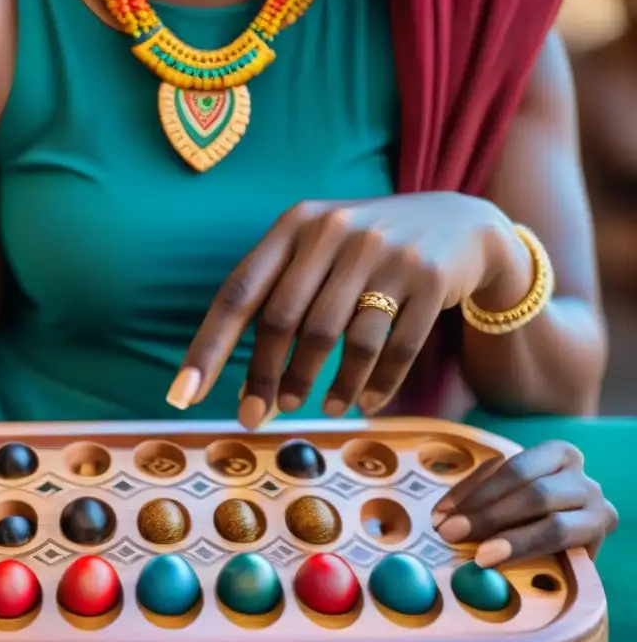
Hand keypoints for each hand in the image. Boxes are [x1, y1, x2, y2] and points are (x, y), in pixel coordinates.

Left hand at [166, 193, 526, 425]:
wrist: (460, 226)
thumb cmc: (366, 251)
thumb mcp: (319, 252)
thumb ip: (280, 298)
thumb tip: (246, 382)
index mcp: (295, 225)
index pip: (238, 293)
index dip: (207, 348)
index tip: (182, 396)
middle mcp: (335, 231)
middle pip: (285, 320)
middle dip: (267, 378)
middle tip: (255, 416)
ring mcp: (384, 252)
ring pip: (340, 338)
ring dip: (324, 386)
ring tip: (318, 410)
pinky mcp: (428, 278)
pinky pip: (393, 348)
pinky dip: (375, 385)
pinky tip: (364, 404)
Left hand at [432, 441, 617, 566]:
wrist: (570, 534)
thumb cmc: (527, 508)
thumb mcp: (503, 492)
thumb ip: (477, 499)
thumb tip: (442, 520)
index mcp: (558, 454)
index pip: (513, 469)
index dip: (475, 492)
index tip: (440, 516)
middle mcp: (582, 479)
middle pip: (534, 494)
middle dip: (487, 516)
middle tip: (451, 534)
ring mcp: (598, 510)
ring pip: (554, 524)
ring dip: (512, 540)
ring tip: (480, 555)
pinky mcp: (599, 542)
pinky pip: (565, 549)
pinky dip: (530, 554)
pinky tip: (505, 563)